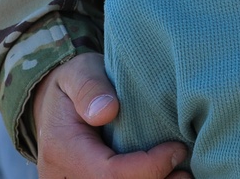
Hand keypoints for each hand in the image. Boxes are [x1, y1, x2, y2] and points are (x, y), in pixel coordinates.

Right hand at [33, 52, 188, 177]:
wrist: (53, 102)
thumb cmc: (73, 82)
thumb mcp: (79, 71)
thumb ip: (90, 88)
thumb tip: (107, 110)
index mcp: (63, 149)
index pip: (110, 174)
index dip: (149, 167)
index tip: (176, 149)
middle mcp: (64, 176)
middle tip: (185, 170)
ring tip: (180, 175)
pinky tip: (162, 176)